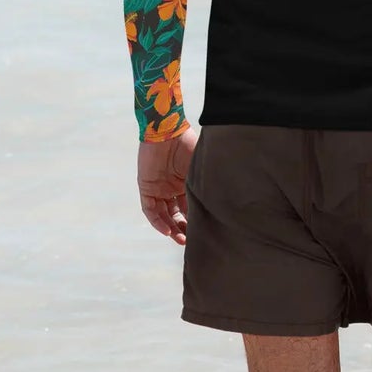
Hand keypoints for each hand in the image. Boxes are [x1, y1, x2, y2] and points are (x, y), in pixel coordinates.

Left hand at [137, 123, 198, 243]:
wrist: (168, 130)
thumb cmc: (189, 145)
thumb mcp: (201, 169)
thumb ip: (207, 186)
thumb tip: (225, 206)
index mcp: (186, 183)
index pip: (191, 207)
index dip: (196, 221)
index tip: (203, 234)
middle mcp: (172, 188)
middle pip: (177, 214)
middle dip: (183, 229)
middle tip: (190, 241)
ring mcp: (158, 188)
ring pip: (163, 215)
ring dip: (170, 229)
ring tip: (180, 239)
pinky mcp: (146, 186)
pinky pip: (150, 209)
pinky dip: (157, 221)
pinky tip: (166, 230)